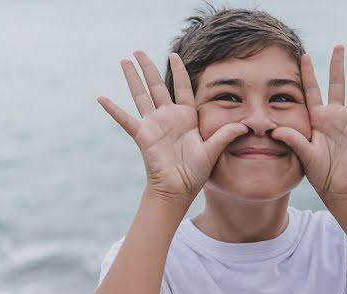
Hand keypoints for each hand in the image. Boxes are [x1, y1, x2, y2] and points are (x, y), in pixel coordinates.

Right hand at [98, 51, 247, 209]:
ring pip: (141, 95)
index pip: (182, 88)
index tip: (174, 54)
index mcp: (186, 117)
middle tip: (139, 51)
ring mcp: (154, 124)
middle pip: (157, 86)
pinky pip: (125, 120)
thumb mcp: (213, 150)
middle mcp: (168, 117)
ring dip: (132, 78)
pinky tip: (101, 98)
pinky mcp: (143, 135)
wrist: (179, 189)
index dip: (178, 71)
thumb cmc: (196, 172)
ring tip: (124, 61)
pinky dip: (114, 110)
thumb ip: (225, 135)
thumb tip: (245, 125)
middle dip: (149, 68)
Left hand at [271, 45, 346, 207]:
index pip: (312, 90)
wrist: (337, 186)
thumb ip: (292, 140)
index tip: (305, 55)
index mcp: (317, 118)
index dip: (309, 73)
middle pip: (336, 84)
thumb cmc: (318, 172)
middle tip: (339, 46)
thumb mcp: (303, 154)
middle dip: (337, 65)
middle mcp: (334, 115)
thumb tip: (275, 130)